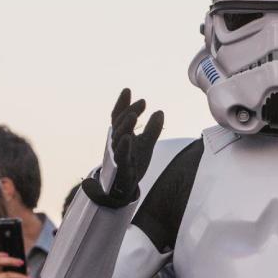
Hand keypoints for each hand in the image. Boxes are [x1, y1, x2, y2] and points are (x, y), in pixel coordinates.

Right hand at [82, 88, 163, 207]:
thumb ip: (152, 129)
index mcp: (121, 134)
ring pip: (119, 138)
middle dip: (130, 111)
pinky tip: (128, 138)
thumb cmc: (133, 162)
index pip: (119, 116)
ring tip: (134, 115)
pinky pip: (121, 156)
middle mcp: (117, 142)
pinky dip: (124, 147)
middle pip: (120, 124)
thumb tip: (160, 111)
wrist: (125, 187)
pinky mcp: (122, 167)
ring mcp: (118, 154)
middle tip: (142, 102)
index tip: (128, 90)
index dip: (122, 103)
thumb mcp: (146, 144)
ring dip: (126, 126)